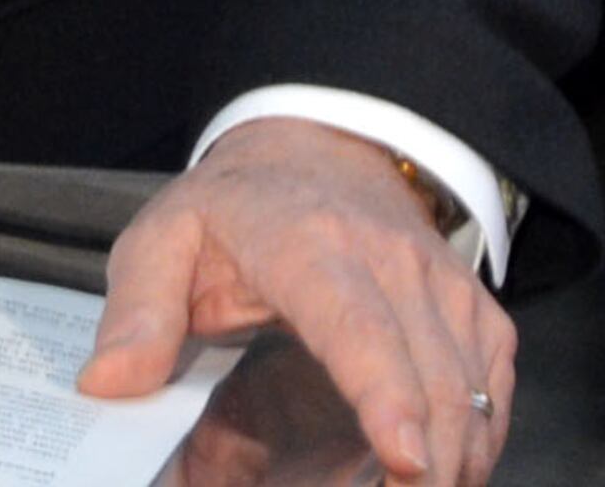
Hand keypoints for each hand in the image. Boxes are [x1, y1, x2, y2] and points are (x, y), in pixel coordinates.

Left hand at [75, 120, 514, 486]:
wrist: (316, 148)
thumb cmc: (235, 207)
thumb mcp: (164, 238)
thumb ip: (136, 311)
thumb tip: (109, 383)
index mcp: (308, 244)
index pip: (357, 325)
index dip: (385, 395)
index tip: (402, 457)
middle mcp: (390, 260)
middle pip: (430, 378)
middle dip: (426, 464)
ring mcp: (441, 284)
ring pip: (472, 390)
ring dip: (454, 462)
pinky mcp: (473, 307)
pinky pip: (495, 385)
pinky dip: (480, 440)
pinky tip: (444, 472)